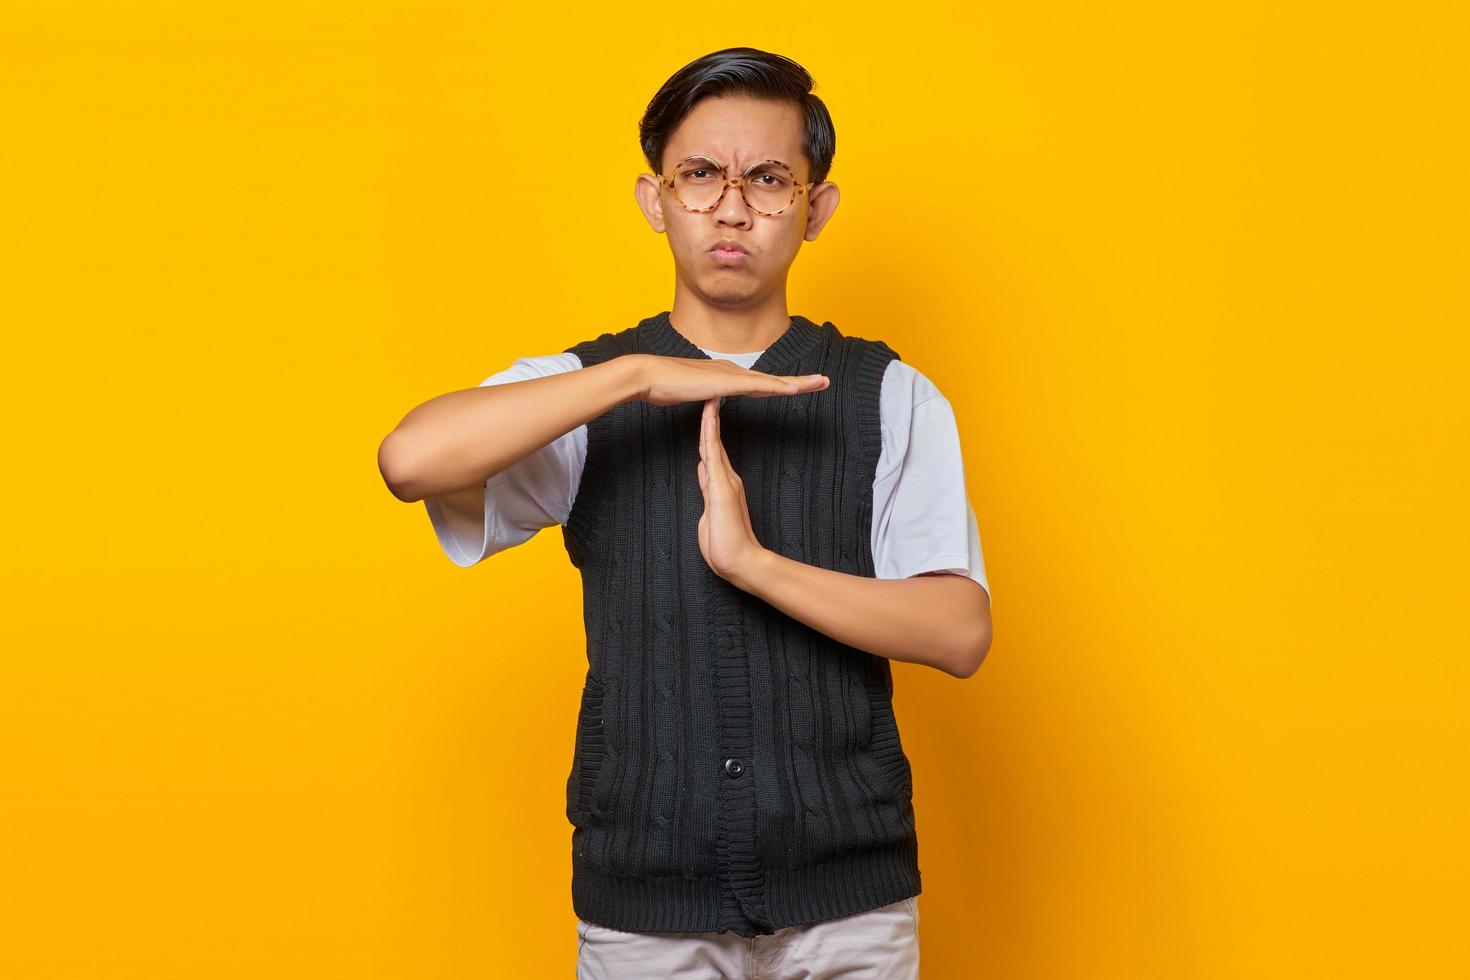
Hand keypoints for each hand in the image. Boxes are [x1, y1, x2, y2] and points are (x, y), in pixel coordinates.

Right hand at [636, 354, 827, 406]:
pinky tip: (793, 389)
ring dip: (797, 382)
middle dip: (800, 381)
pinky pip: (757, 386)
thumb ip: (706, 396)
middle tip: (824, 381)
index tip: (800, 388)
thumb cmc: (664, 386)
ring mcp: (730, 375)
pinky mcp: (725, 382)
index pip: (761, 383)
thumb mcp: (693, 394)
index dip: (782, 385)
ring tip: (820, 383)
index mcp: (727, 376)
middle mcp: (733, 371)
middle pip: (773, 379)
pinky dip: (777, 387)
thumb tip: (712, 399)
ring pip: (771, 381)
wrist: (649, 376)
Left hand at [696, 396, 769, 587]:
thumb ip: (707, 490)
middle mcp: (726, 478)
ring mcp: (724, 481)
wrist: (740, 562)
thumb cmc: (725, 545)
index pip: (712, 451)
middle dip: (710, 417)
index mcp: (722, 484)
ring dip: (710, 420)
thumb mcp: (711, 512)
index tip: (705, 410)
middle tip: (710, 392)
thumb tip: (702, 471)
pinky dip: (710, 435)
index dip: (707, 430)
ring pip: (713, 444)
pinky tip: (708, 419)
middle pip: (713, 442)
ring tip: (709, 396)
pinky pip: (713, 455)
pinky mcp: (721, 487)